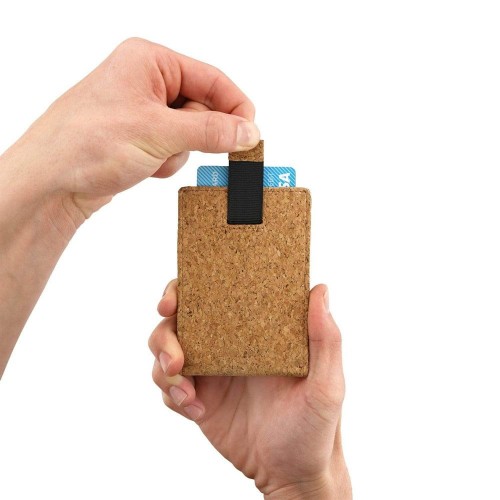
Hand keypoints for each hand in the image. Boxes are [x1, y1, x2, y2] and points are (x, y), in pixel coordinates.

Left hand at [3, 37, 258, 225]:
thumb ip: (210, 131)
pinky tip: (144, 166)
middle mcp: (146, 81)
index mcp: (149, 61)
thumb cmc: (86, 143)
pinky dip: (166, 162)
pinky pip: (173, 148)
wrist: (50, 182)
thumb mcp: (159, 133)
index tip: (250, 132)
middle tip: (182, 148)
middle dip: (196, 135)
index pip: (211, 78)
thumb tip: (248, 131)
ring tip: (151, 158)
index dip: (235, 106)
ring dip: (178, 152)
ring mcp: (142, 110)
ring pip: (189, 133)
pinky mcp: (139, 137)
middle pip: (202, 108)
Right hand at [149, 281, 351, 498]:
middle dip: (164, 333)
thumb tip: (320, 290)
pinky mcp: (200, 399)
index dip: (186, 291)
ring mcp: (212, 372)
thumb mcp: (327, 384)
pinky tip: (196, 410)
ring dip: (164, 368)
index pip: (215, 296)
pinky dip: (171, 395)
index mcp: (255, 330)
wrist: (292, 476)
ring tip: (187, 392)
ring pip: (166, 353)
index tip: (172, 301)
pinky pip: (169, 388)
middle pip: (179, 322)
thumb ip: (326, 339)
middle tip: (174, 358)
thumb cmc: (316, 428)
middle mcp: (229, 345)